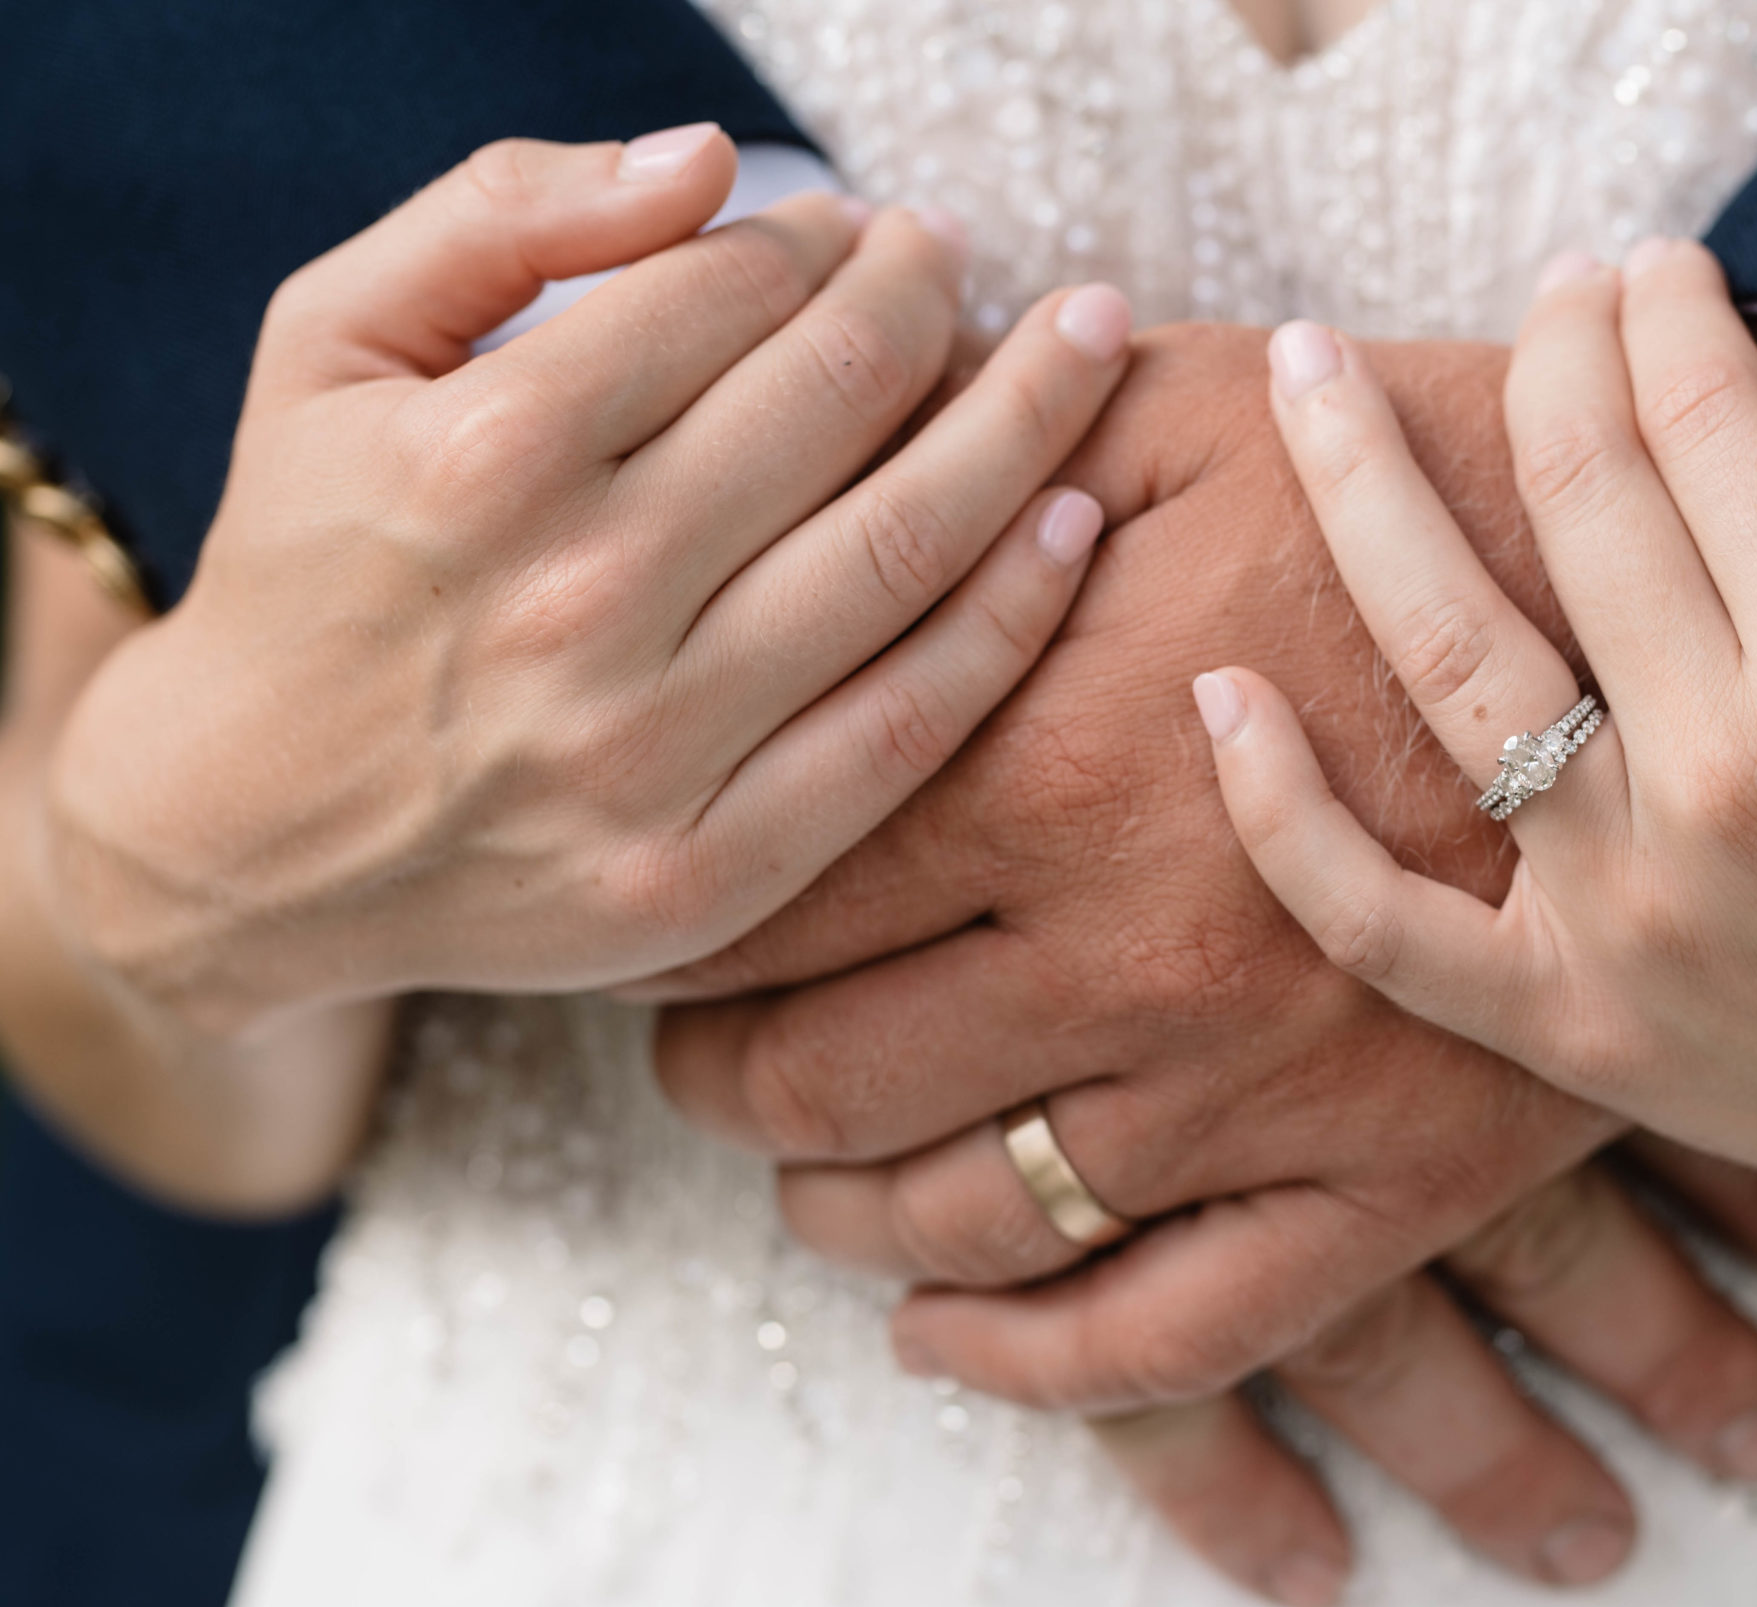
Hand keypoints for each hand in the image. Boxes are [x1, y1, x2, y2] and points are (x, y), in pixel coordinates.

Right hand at [43, 129, 1130, 1033]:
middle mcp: (575, 600)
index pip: (720, 296)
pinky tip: (1073, 521)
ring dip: (1026, 428)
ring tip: (1088, 348)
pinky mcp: (706, 870)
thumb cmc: (305, 562)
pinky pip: (907, 724)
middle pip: (834, 404)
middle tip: (975, 259)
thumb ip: (498, 217)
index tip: (858, 230)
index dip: (815, 242)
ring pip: (898, 552)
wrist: (243, 838)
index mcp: (480, 455)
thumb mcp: (328, 347)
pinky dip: (1012, 614)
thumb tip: (706, 161)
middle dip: (932, 301)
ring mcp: (649, 750)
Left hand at [643, 325, 1756, 1597]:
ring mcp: (1265, 1086)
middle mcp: (1131, 951)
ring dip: (847, 1217)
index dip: (681, 923)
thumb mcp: (1184, 412)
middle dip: (727, 1085)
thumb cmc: (1426, 474)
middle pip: (832, 1082)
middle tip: (703, 1063)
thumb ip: (972, 464)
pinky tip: (948, 1338)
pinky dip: (1033, 1364)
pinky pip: (1174, 1337)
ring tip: (811, 1183)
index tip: (658, 923)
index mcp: (1048, 764)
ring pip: (974, 1221)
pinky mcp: (1396, 1176)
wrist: (1696, 596)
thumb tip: (806, 488)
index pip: (767, 901)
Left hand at [1200, 240, 1756, 1323]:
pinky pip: (1377, 921)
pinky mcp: (1563, 1020)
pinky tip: (1216, 694)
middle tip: (1545, 289)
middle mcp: (1721, 787)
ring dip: (1359, 493)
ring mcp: (1621, 914)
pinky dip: (1282, 817)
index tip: (1653, 267)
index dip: (1669, 316)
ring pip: (1446, 661)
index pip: (1714, 429)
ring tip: (1304, 369)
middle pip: (1576, 507)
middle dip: (1549, 358)